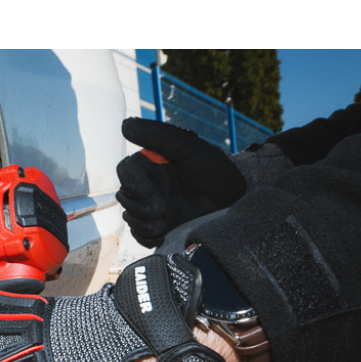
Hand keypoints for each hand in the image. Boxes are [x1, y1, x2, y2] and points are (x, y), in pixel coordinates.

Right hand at [116, 118, 247, 246]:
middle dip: (139, 206)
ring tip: (163, 223)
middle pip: (125, 196)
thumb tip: (125, 125)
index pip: (125, 170)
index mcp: (152, 164)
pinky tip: (162, 233)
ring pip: (130, 217)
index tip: (146, 190)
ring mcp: (154, 207)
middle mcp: (150, 185)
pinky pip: (140, 235)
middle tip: (162, 208)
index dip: (130, 181)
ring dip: (142, 223)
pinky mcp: (159, 228)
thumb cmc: (215, 169)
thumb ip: (158, 135)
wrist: (235, 200)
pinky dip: (146, 236)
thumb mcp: (189, 147)